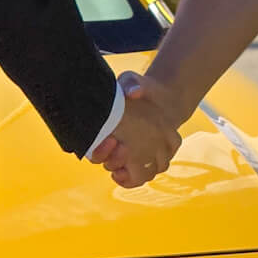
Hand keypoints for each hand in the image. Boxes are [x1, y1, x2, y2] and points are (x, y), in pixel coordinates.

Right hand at [89, 72, 183, 187]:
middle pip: (108, 165)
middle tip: (125, 147)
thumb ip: (130, 83)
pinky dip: (149, 172)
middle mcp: (112, 148)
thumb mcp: (133, 81)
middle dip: (115, 159)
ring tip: (144, 157)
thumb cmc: (140, 90)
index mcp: (102, 132)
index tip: (112, 139)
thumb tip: (134, 92)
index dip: (99, 151)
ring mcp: (130, 157)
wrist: (163, 101)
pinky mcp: (147, 161)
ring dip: (133, 171)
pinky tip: (156, 161)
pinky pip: (145, 175)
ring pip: (128, 175)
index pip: (93, 151)